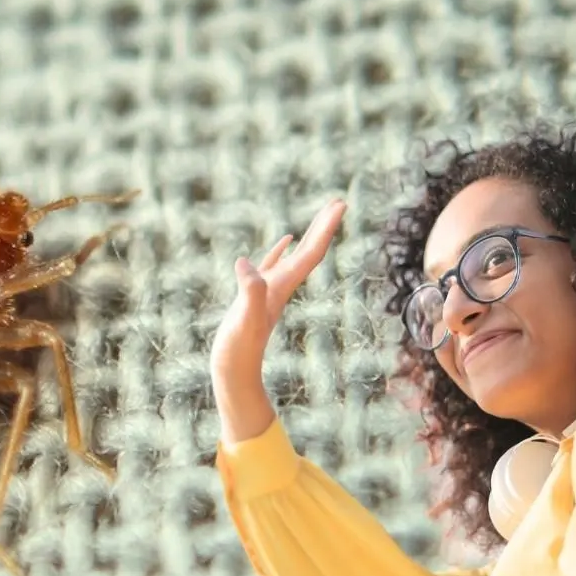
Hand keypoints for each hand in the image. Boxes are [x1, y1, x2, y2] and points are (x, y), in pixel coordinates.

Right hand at [209, 198, 346, 441]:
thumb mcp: (243, 319)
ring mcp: (269, 290)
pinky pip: (272, 265)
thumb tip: (245, 263)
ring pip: (295, 255)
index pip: (310, 253)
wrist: (234, 374)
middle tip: (339, 201)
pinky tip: (284, 240)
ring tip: (321, 215)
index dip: (325, 228)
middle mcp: (282, 287)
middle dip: (324, 226)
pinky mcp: (254, 295)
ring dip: (309, 234)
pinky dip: (280, 250)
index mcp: (282, 287)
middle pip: (310, 251)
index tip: (340, 204)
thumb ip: (249, 291)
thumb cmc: (239, 349)